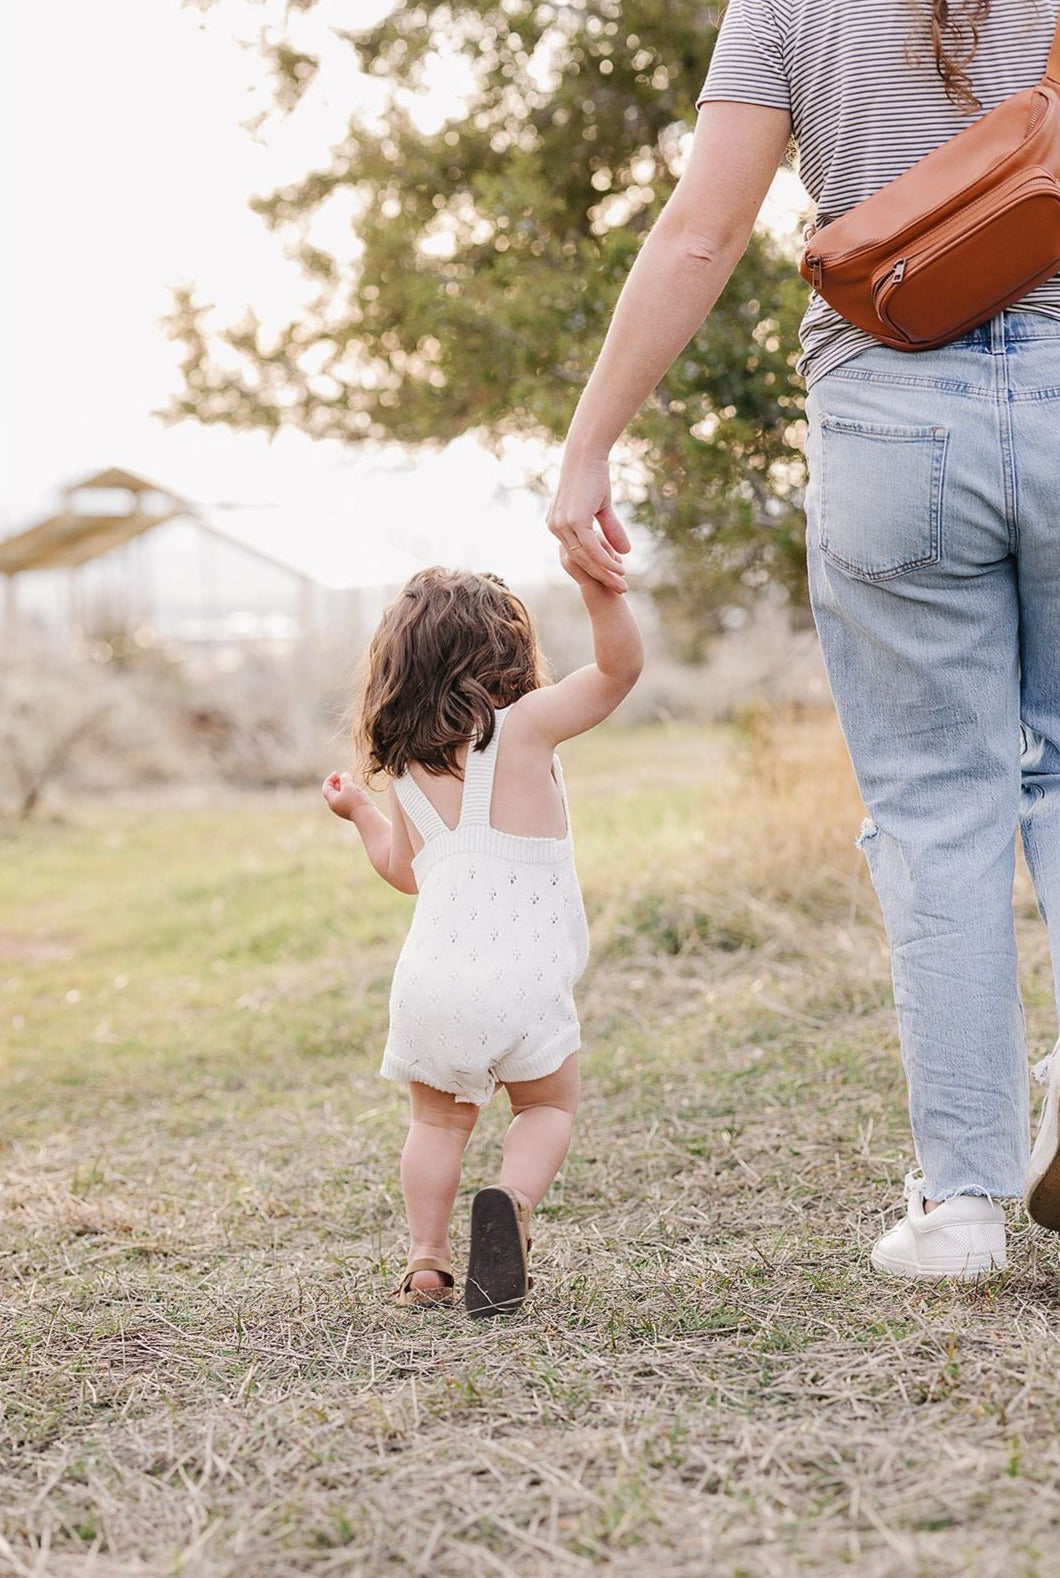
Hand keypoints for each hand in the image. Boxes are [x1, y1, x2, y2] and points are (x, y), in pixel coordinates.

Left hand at [322, 771, 370, 820]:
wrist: (366, 816)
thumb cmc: (356, 801)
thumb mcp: (349, 786)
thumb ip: (345, 778)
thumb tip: (344, 775)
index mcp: (332, 801)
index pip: (326, 788)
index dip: (330, 779)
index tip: (336, 773)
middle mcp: (335, 806)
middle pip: (333, 792)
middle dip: (338, 783)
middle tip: (344, 776)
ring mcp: (343, 810)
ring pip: (341, 796)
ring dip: (345, 787)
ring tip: (352, 782)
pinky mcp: (350, 812)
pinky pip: (347, 800)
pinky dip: (349, 793)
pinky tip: (357, 790)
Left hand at [547, 454, 630, 592]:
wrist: (585, 454)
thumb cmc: (593, 476)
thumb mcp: (602, 508)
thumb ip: (611, 531)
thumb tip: (626, 552)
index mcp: (558, 525)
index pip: (578, 553)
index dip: (597, 567)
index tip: (614, 577)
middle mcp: (555, 527)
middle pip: (580, 561)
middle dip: (601, 577)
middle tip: (620, 589)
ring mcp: (562, 525)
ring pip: (586, 558)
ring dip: (605, 573)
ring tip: (622, 584)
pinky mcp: (573, 521)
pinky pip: (591, 548)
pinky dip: (605, 560)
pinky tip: (618, 569)